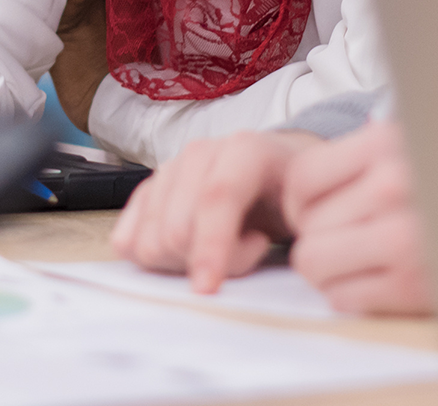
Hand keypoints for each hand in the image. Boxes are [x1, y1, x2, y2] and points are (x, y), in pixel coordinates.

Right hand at [111, 129, 320, 291]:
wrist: (281, 170)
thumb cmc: (295, 195)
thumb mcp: (310, 209)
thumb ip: (294, 224)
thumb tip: (256, 246)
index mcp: (245, 149)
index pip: (216, 198)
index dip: (211, 247)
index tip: (208, 288)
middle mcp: (201, 152)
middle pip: (176, 228)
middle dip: (205, 260)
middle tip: (249, 253)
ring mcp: (171, 169)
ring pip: (148, 238)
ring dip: (181, 262)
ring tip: (223, 248)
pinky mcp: (150, 191)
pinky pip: (127, 239)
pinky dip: (151, 258)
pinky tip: (188, 249)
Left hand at [284, 120, 432, 315]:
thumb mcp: (411, 146)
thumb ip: (364, 149)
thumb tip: (314, 168)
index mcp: (388, 143)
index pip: (300, 177)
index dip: (298, 201)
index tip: (313, 210)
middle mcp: (393, 185)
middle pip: (305, 224)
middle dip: (317, 235)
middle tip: (346, 236)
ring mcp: (403, 237)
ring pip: (313, 262)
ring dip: (328, 267)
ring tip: (357, 258)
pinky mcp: (413, 286)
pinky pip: (341, 297)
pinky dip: (350, 293)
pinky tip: (377, 279)